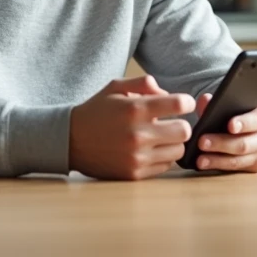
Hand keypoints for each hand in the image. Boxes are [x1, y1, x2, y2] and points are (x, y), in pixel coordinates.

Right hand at [69, 76, 193, 180]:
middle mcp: (138, 134)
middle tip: (172, 122)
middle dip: (182, 124)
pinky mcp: (134, 173)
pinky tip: (151, 149)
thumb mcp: (116, 87)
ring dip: (173, 142)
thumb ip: (144, 83)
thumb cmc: (96, 111)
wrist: (70, 140)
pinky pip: (165, 166)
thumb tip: (168, 93)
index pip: (179, 104)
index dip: (186, 102)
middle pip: (185, 131)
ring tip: (161, 137)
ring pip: (178, 151)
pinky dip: (162, 157)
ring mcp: (137, 157)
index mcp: (135, 109)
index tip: (182, 103)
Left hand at [191, 93, 256, 172]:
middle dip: (222, 143)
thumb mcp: (235, 105)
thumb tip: (205, 100)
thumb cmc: (242, 115)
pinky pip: (235, 169)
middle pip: (244, 144)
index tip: (230, 125)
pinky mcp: (254, 167)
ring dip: (217, 160)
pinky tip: (205, 164)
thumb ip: (219, 102)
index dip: (244, 123)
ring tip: (200, 159)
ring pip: (239, 160)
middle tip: (202, 142)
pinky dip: (218, 167)